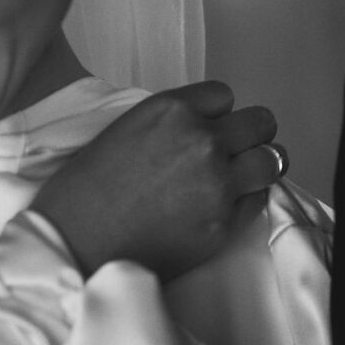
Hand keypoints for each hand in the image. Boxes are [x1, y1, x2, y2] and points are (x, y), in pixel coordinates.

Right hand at [29, 81, 281, 283]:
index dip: (216, 116)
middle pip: (260, 123)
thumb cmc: (82, 195)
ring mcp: (218, 184)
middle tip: (234, 154)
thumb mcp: (121, 132)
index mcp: (171, 109)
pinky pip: (257, 200)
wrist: (72, 247)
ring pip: (273, 159)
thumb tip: (195, 131)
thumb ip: (167, 126)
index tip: (206, 132)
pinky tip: (222, 208)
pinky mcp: (223, 224)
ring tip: (240, 180)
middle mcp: (202, 140)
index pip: (224, 96)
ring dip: (259, 166)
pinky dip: (247, 201)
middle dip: (249, 136)